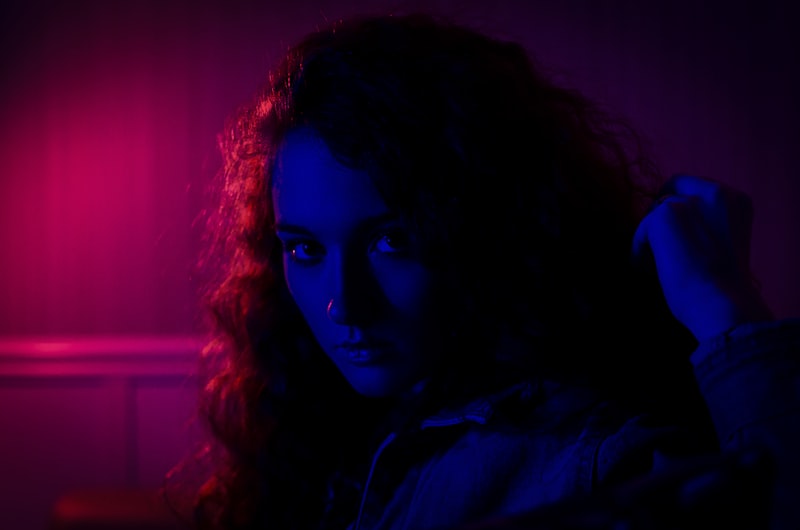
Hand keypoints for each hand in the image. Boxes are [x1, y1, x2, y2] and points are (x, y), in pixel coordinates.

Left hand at [632, 174, 772, 340]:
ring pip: (656, 211)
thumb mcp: (726, 243)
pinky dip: (640, 250)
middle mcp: (716, 193)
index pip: (699, 188)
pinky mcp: (664, 215)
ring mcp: (690, 201)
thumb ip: (708, 225)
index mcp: (736, 201)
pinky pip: (642, 230)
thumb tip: (676, 228)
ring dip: (651, 234)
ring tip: (651, 261)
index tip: (674, 228)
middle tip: (653, 235)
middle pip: (674, 186)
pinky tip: (645, 268)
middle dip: (662, 209)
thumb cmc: (725, 287)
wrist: (723, 303)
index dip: (682, 206)